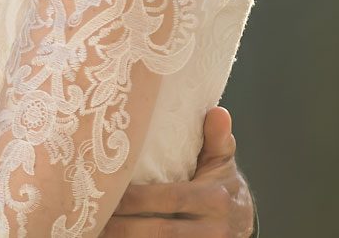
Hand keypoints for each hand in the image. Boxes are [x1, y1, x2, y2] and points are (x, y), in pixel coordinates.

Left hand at [100, 107, 254, 237]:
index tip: (110, 191)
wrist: (242, 222)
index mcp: (215, 198)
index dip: (138, 198)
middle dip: (125, 225)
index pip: (172, 198)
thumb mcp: (222, 162)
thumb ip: (217, 139)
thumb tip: (217, 112)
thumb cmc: (221, 186)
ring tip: (99, 229)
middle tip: (96, 214)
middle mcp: (212, 228)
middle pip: (161, 229)